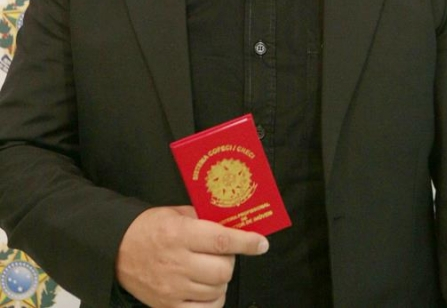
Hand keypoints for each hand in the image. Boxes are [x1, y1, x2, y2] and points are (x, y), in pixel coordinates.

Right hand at [115, 205, 268, 307]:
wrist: (118, 250)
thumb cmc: (150, 227)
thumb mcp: (176, 213)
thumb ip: (203, 217)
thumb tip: (232, 222)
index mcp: (181, 234)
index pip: (221, 240)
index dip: (246, 242)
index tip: (262, 243)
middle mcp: (178, 262)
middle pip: (223, 269)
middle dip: (230, 261)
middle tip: (222, 254)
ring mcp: (173, 288)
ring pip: (217, 290)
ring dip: (221, 280)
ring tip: (211, 269)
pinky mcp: (168, 306)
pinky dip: (212, 301)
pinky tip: (208, 289)